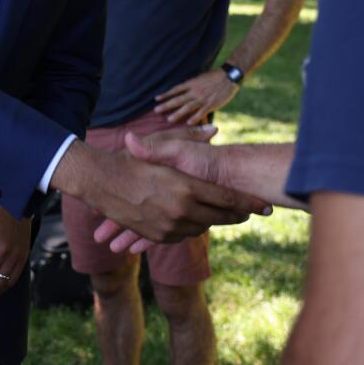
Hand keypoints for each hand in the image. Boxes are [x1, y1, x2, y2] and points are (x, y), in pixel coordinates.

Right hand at [54, 140, 268, 246]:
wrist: (99, 182)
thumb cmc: (130, 160)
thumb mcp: (160, 147)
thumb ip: (187, 138)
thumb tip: (212, 129)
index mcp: (185, 187)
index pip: (226, 199)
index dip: (248, 203)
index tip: (264, 206)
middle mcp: (180, 210)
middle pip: (219, 217)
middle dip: (237, 214)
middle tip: (250, 212)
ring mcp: (169, 226)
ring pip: (202, 227)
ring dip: (215, 221)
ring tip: (227, 216)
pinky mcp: (157, 235)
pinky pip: (183, 235)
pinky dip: (192, 227)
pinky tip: (197, 220)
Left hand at [154, 68, 239, 124]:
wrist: (228, 77)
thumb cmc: (214, 76)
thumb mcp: (200, 78)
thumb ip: (191, 85)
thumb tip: (182, 90)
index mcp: (191, 83)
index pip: (175, 90)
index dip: (166, 94)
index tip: (156, 99)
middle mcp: (195, 91)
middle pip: (178, 99)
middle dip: (167, 105)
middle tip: (156, 110)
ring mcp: (202, 99)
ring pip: (187, 107)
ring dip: (178, 113)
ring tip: (169, 119)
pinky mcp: (211, 104)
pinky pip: (201, 112)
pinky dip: (195, 118)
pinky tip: (188, 123)